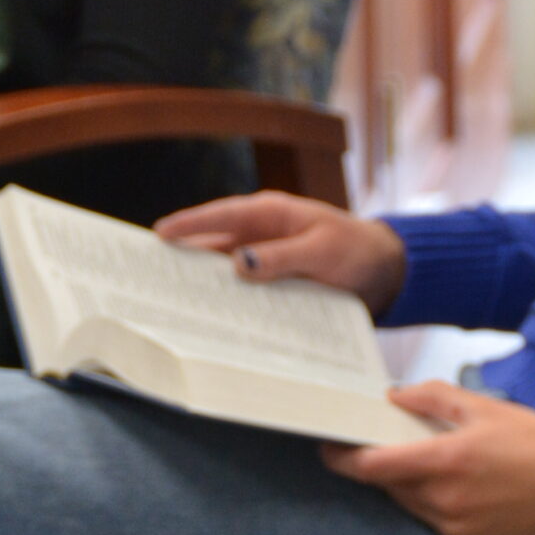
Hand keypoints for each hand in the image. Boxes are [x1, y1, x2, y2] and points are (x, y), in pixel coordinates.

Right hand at [156, 191, 406, 313]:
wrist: (386, 272)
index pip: (223, 215)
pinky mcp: (273, 284)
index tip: (160, 234)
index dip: (190, 225)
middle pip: (214, 246)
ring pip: (225, 272)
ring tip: (169, 304)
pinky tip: (211, 322)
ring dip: (204, 286)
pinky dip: (228, 304)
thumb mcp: (323, 252)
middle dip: (184, 259)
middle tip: (149, 276)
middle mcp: (262, 234)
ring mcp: (266, 259)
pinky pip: (244, 293)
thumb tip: (239, 263)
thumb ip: (283, 257)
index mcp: (272, 213)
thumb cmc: (356, 251)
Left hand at [325, 383, 534, 534]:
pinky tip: (464, 487)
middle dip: (383, 465)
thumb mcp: (483, 406)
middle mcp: (446, 501)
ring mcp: (456, 528)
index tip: (330, 447)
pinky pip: (434, 523)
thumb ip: (431, 398)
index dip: (344, 458)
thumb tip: (393, 398)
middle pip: (389, 485)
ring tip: (438, 462)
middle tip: (391, 443)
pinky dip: (435, 504)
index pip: (373, 467)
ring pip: (410, 505)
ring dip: (409, 484)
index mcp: (446, 462)